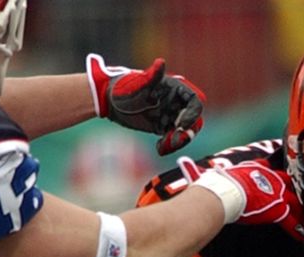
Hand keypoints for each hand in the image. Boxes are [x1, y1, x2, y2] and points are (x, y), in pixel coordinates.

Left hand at [87, 53, 205, 154]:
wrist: (108, 101)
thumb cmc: (122, 88)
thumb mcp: (137, 83)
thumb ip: (151, 76)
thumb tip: (161, 62)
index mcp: (175, 88)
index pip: (194, 101)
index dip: (192, 114)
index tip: (181, 125)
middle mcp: (176, 101)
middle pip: (194, 119)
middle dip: (187, 131)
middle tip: (174, 139)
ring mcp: (170, 114)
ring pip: (185, 131)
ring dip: (179, 141)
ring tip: (164, 146)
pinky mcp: (163, 126)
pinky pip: (173, 138)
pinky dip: (169, 145)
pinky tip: (159, 148)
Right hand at [180, 158, 303, 234]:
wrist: (222, 194)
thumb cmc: (214, 185)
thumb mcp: (207, 175)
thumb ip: (198, 172)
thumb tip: (182, 164)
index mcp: (251, 169)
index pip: (266, 167)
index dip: (272, 171)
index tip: (278, 174)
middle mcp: (266, 178)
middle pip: (286, 181)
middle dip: (293, 187)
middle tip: (302, 193)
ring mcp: (274, 193)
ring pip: (293, 200)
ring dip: (299, 208)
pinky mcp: (276, 208)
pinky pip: (291, 220)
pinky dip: (297, 228)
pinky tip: (303, 235)